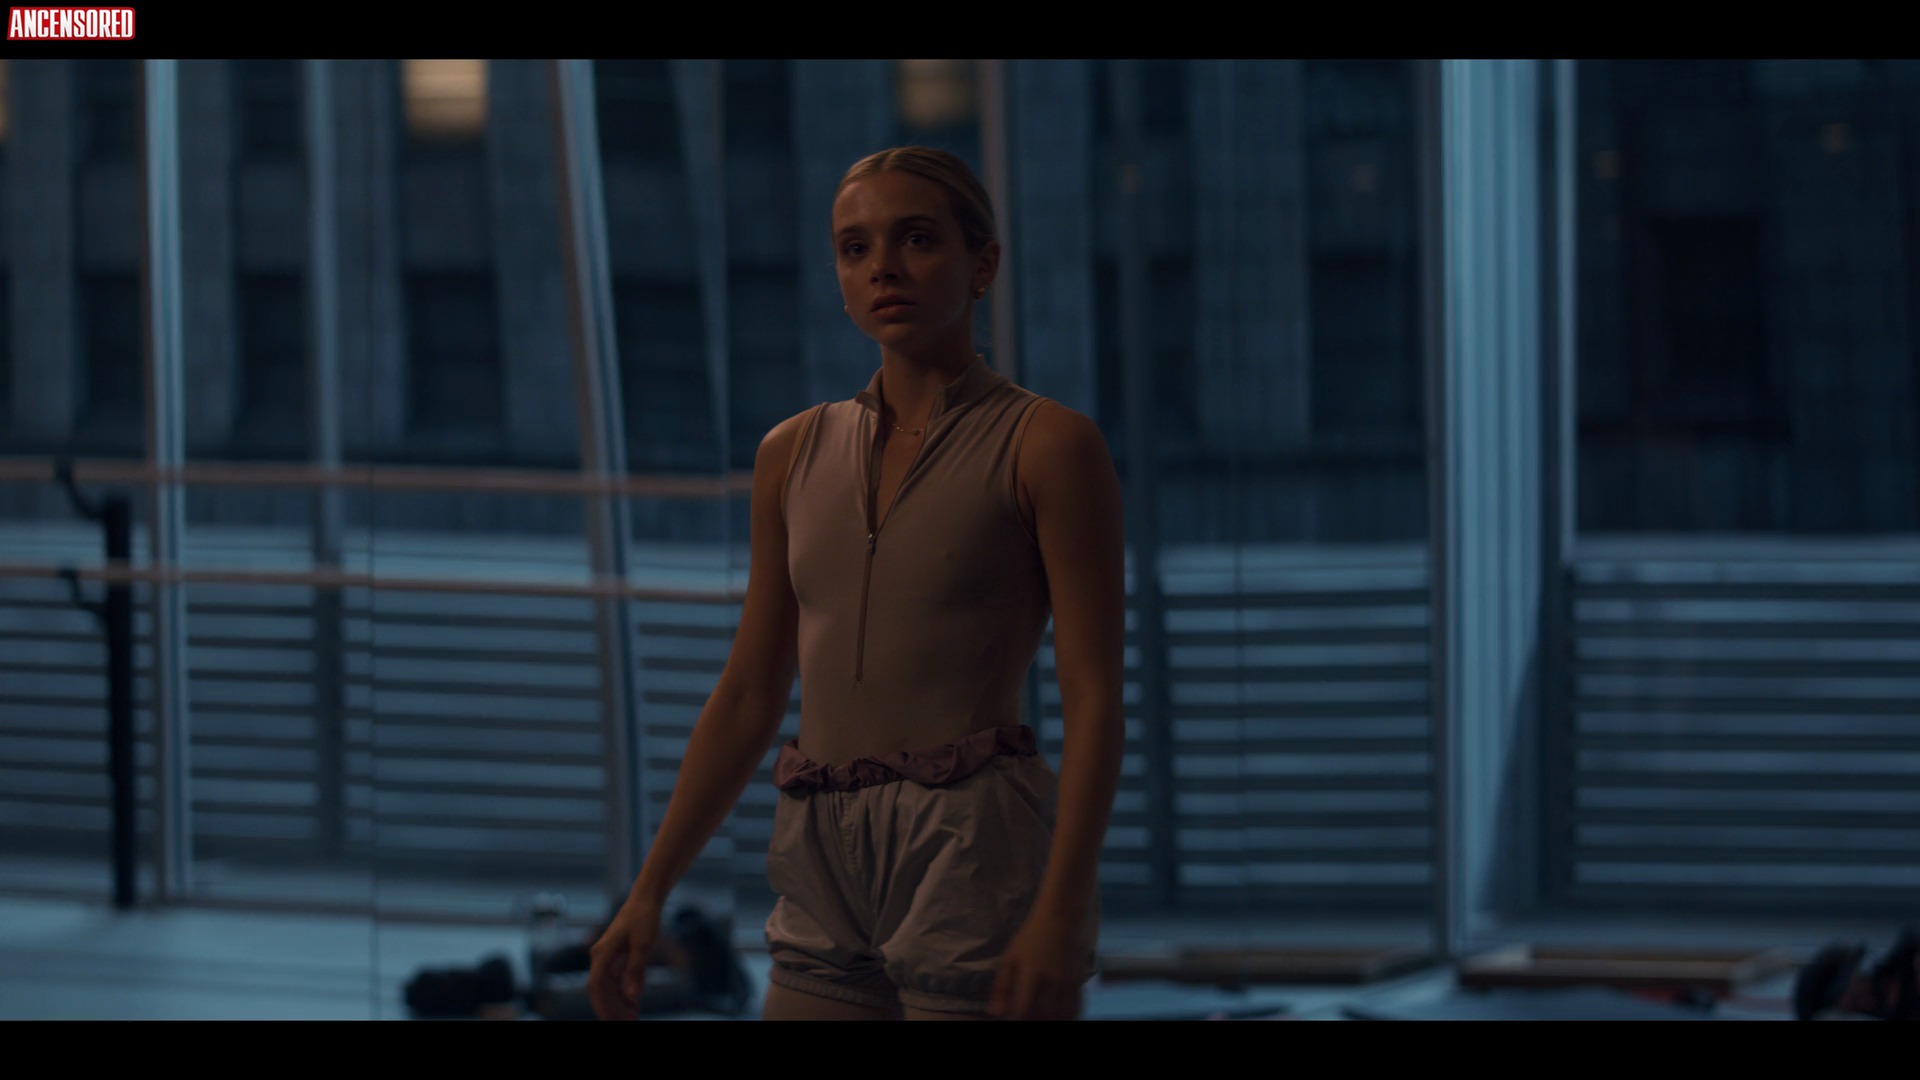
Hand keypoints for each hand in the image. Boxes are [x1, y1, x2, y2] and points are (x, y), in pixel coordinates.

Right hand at [589, 897, 661, 1020]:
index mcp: (603, 953)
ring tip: (634, 1016)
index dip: (603, 1005)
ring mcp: (605, 958)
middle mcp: (599, 957)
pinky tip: (633, 1004)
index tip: (612, 1021)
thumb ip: (636, 969)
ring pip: (606, 988)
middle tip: (629, 1022)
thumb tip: (633, 995)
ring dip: (617, 1004)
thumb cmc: (644, 919)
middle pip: (600, 989)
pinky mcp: (613, 959)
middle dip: (611, 1009)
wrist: (645, 901)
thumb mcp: (644, 944)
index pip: (596, 985)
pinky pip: (613, 982)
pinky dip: (621, 994)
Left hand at [987, 910, 1086, 1020]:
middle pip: (1044, 1016)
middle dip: (1033, 1020)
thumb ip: (1001, 987)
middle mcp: (1053, 981)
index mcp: (1032, 973)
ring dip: (1050, 1020)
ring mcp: (1069, 983)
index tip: (1012, 1017)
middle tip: (1026, 1015)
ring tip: (1039, 1015)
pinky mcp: (1080, 982)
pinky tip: (1056, 1016)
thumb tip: (995, 1013)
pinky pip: (1076, 1009)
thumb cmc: (1030, 938)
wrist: (1060, 919)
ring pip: (1061, 1015)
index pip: (1024, 1008)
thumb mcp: (1009, 958)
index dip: (1016, 1019)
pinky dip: (1066, 1017)